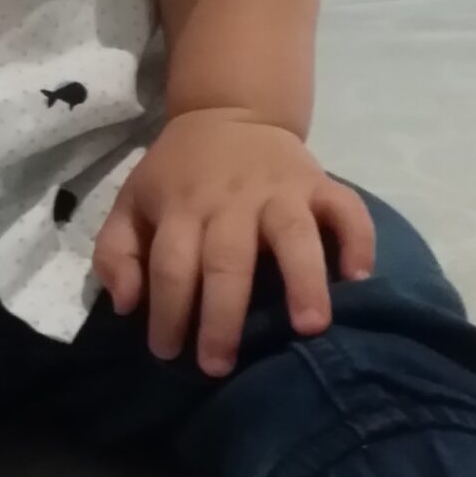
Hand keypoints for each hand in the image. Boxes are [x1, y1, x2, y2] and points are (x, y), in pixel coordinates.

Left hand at [93, 111, 375, 376]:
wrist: (230, 111)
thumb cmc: (178, 173)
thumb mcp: (132, 201)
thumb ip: (116, 252)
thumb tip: (127, 306)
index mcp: (181, 206)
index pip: (170, 265)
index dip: (167, 311)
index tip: (167, 353)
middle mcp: (231, 200)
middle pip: (227, 261)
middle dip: (222, 316)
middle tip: (220, 365)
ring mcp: (281, 190)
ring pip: (294, 236)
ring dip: (303, 281)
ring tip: (312, 327)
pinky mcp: (321, 182)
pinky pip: (347, 209)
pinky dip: (358, 241)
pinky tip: (359, 279)